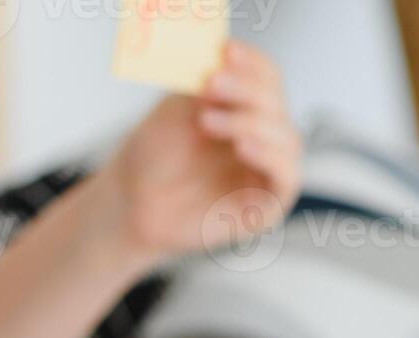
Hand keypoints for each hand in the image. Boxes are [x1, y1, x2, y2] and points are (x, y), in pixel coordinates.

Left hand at [96, 40, 303, 264]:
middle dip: (246, 90)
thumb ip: (202, 88)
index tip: (226, 50)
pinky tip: (242, 146)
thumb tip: (223, 59)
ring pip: (286, 138)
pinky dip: (269, 157)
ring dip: (249, 122)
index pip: (267, 78)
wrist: (132, 203)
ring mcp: (268, 170)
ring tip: (207, 121)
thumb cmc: (153, 160)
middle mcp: (264, 136)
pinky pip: (286, 176)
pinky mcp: (267, 205)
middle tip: (211, 83)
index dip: (251, 63)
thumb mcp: (176, 112)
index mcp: (247, 108)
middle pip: (277, 104)